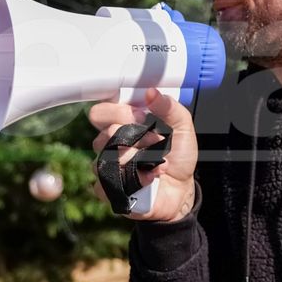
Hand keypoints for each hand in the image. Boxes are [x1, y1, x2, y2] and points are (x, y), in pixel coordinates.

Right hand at [88, 88, 197, 221]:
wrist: (181, 187)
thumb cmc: (177, 155)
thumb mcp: (181, 126)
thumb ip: (169, 107)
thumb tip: (152, 92)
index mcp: (121, 123)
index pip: (100, 113)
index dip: (118, 114)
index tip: (141, 118)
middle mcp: (110, 143)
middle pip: (102, 137)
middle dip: (134, 140)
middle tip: (155, 142)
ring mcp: (106, 166)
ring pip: (106, 160)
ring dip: (138, 160)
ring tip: (158, 161)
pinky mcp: (108, 189)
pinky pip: (108, 183)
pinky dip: (136, 179)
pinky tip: (150, 177)